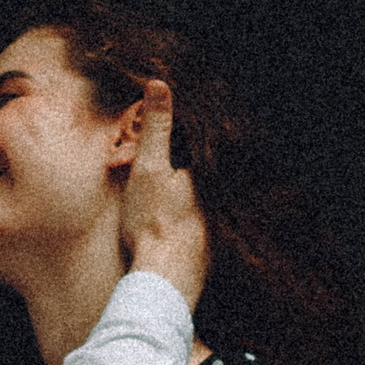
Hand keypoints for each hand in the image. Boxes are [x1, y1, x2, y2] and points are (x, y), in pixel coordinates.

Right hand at [118, 79, 207, 307]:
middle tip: (152, 172)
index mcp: (205, 176)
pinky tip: (172, 231)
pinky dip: (185, 226)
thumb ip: (156, 127)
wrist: (163, 280)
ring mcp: (214, 229)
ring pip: (198, 205)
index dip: (176, 142)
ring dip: (184, 201)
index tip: (158, 141)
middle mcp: (216, 201)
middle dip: (179, 172)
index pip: (195, 148)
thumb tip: (160, 84)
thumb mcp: (148, 168)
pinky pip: (197, 231)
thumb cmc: (152, 222)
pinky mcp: (207, 254)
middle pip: (197, 178)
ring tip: (161, 201)